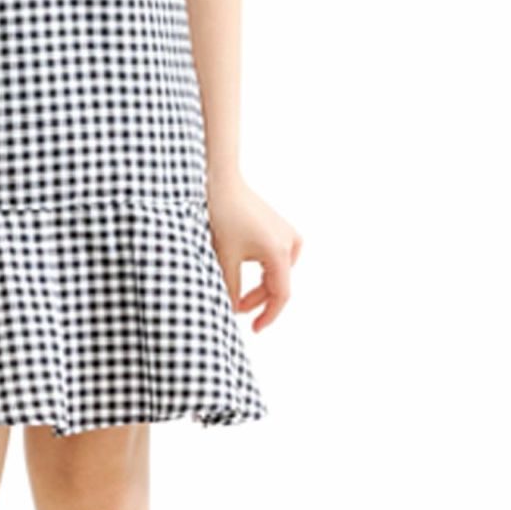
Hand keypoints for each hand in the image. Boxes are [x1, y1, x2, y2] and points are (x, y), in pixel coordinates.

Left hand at [205, 174, 301, 332]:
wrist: (222, 180)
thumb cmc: (223, 214)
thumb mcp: (224, 256)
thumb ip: (231, 287)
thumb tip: (232, 309)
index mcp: (279, 252)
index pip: (280, 295)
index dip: (268, 316)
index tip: (254, 329)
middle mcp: (289, 242)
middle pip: (277, 284)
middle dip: (257, 299)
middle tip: (235, 308)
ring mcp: (286, 232)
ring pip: (277, 271)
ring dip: (260, 284)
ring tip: (238, 291)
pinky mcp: (278, 226)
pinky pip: (277, 257)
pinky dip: (264, 269)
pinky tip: (249, 271)